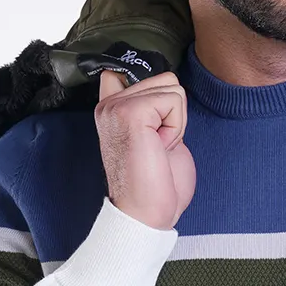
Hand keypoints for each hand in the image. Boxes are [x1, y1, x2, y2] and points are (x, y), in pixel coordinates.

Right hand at [95, 67, 196, 230]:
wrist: (145, 215)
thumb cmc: (155, 183)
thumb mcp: (154, 134)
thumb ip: (152, 107)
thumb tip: (165, 82)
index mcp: (111, 107)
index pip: (139, 70)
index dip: (159, 95)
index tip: (154, 130)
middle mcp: (109, 104)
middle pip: (166, 78)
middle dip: (173, 113)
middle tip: (157, 145)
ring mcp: (117, 107)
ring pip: (172, 87)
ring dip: (175, 121)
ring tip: (158, 147)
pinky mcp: (131, 113)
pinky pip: (174, 101)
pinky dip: (176, 127)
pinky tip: (160, 148)